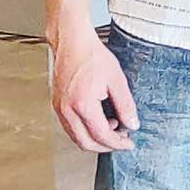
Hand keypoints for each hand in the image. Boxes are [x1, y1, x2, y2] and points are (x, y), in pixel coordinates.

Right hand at [50, 25, 137, 153]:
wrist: (73, 43)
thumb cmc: (92, 57)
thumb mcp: (117, 81)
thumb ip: (126, 105)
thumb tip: (132, 124)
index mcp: (83, 105)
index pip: (102, 135)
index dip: (118, 143)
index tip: (128, 143)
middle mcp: (67, 110)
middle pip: (86, 143)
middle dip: (106, 146)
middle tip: (122, 140)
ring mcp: (59, 108)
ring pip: (76, 137)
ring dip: (95, 139)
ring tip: (114, 127)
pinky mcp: (57, 105)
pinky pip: (70, 127)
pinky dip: (85, 130)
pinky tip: (100, 120)